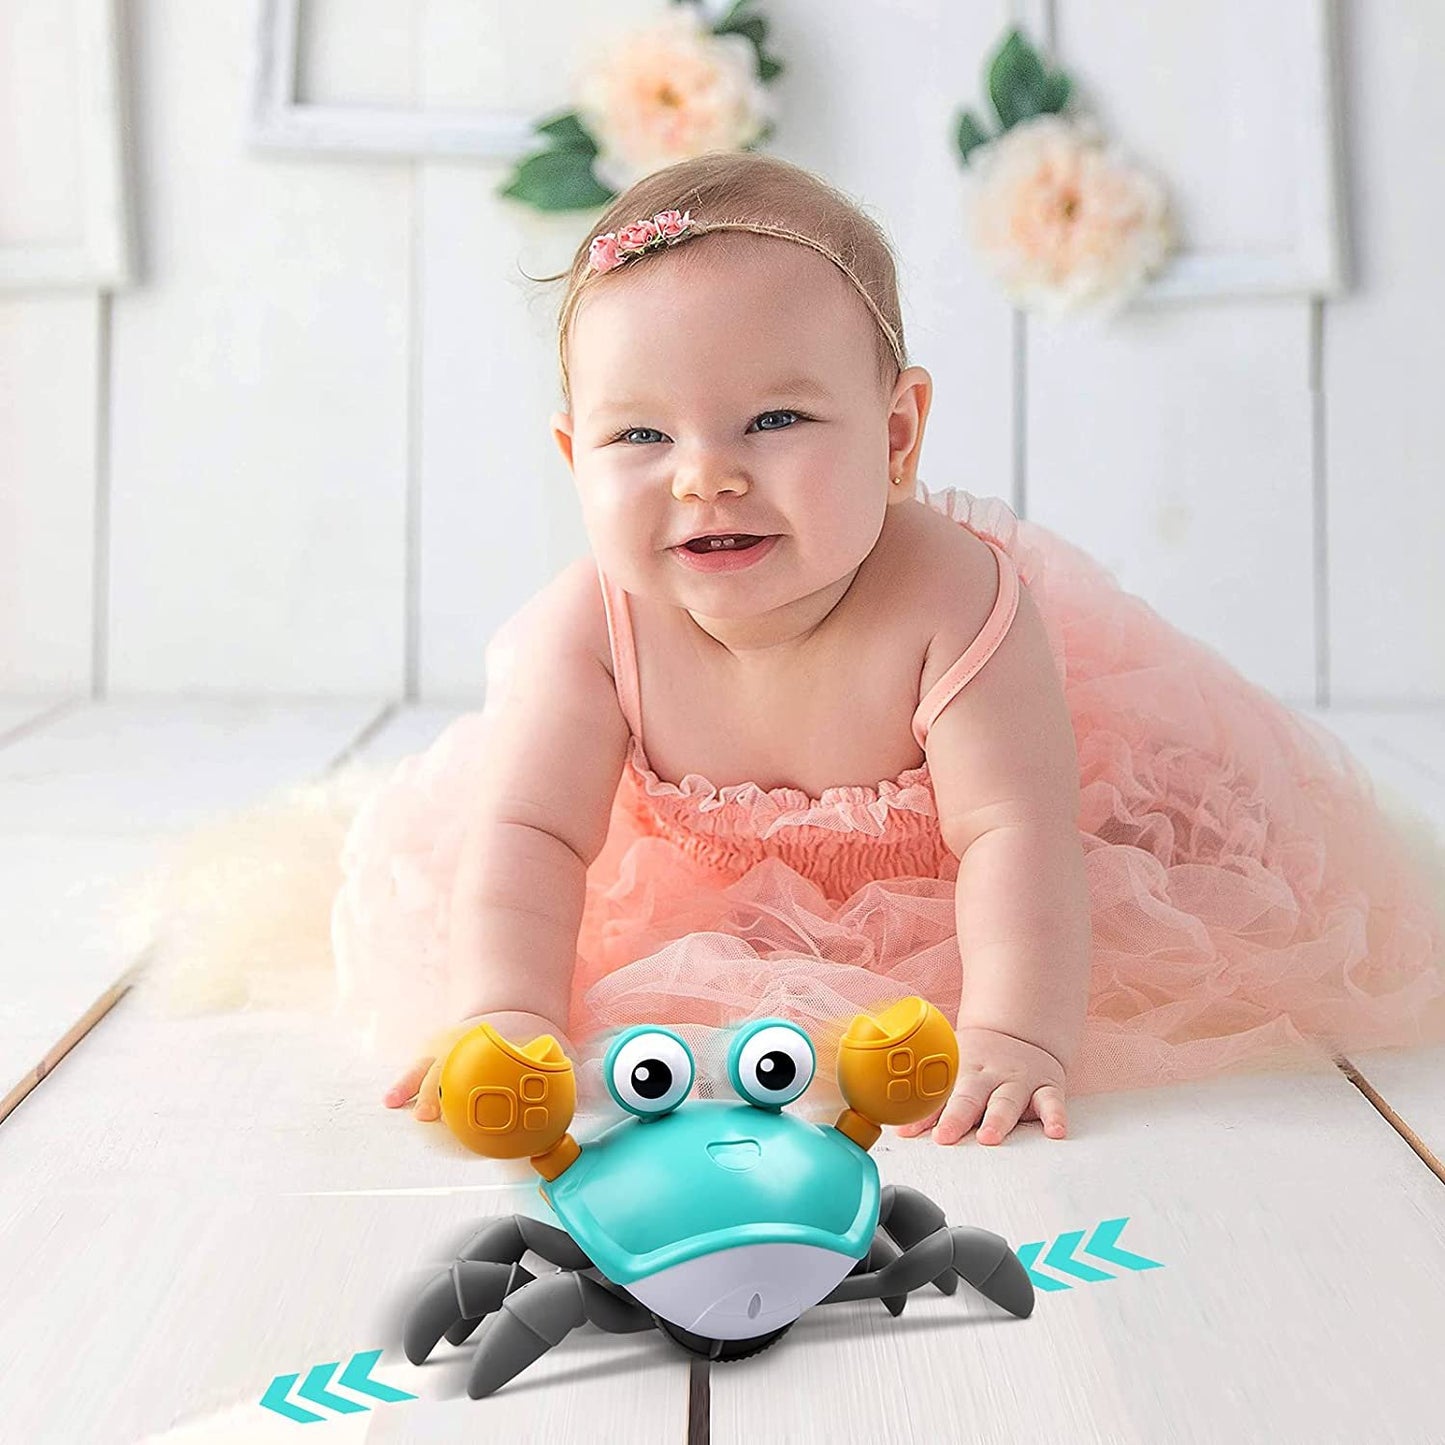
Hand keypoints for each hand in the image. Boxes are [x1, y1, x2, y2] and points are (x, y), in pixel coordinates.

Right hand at [383, 1010, 574, 1122]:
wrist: (516, 1011)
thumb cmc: (540, 1041)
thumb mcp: (562, 1051)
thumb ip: (576, 1073)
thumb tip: (595, 1087)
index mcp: (503, 1047)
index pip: (491, 1065)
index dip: (481, 1083)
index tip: (473, 1102)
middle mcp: (473, 1048)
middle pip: (452, 1068)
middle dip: (440, 1090)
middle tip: (430, 1113)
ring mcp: (453, 1050)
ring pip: (430, 1065)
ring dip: (415, 1085)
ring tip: (398, 1104)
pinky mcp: (440, 1056)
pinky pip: (419, 1067)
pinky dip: (404, 1083)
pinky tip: (390, 1101)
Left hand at [895, 1026, 1066, 1145]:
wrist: (1018, 1032)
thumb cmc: (978, 1062)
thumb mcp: (953, 1072)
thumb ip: (932, 1102)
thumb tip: (901, 1131)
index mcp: (961, 1072)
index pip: (938, 1094)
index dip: (923, 1113)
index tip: (908, 1131)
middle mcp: (988, 1076)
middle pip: (969, 1096)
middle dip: (956, 1117)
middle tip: (945, 1136)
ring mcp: (1018, 1081)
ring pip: (1007, 1100)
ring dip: (997, 1119)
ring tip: (988, 1137)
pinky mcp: (1046, 1087)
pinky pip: (1052, 1102)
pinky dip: (1055, 1116)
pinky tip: (1055, 1132)